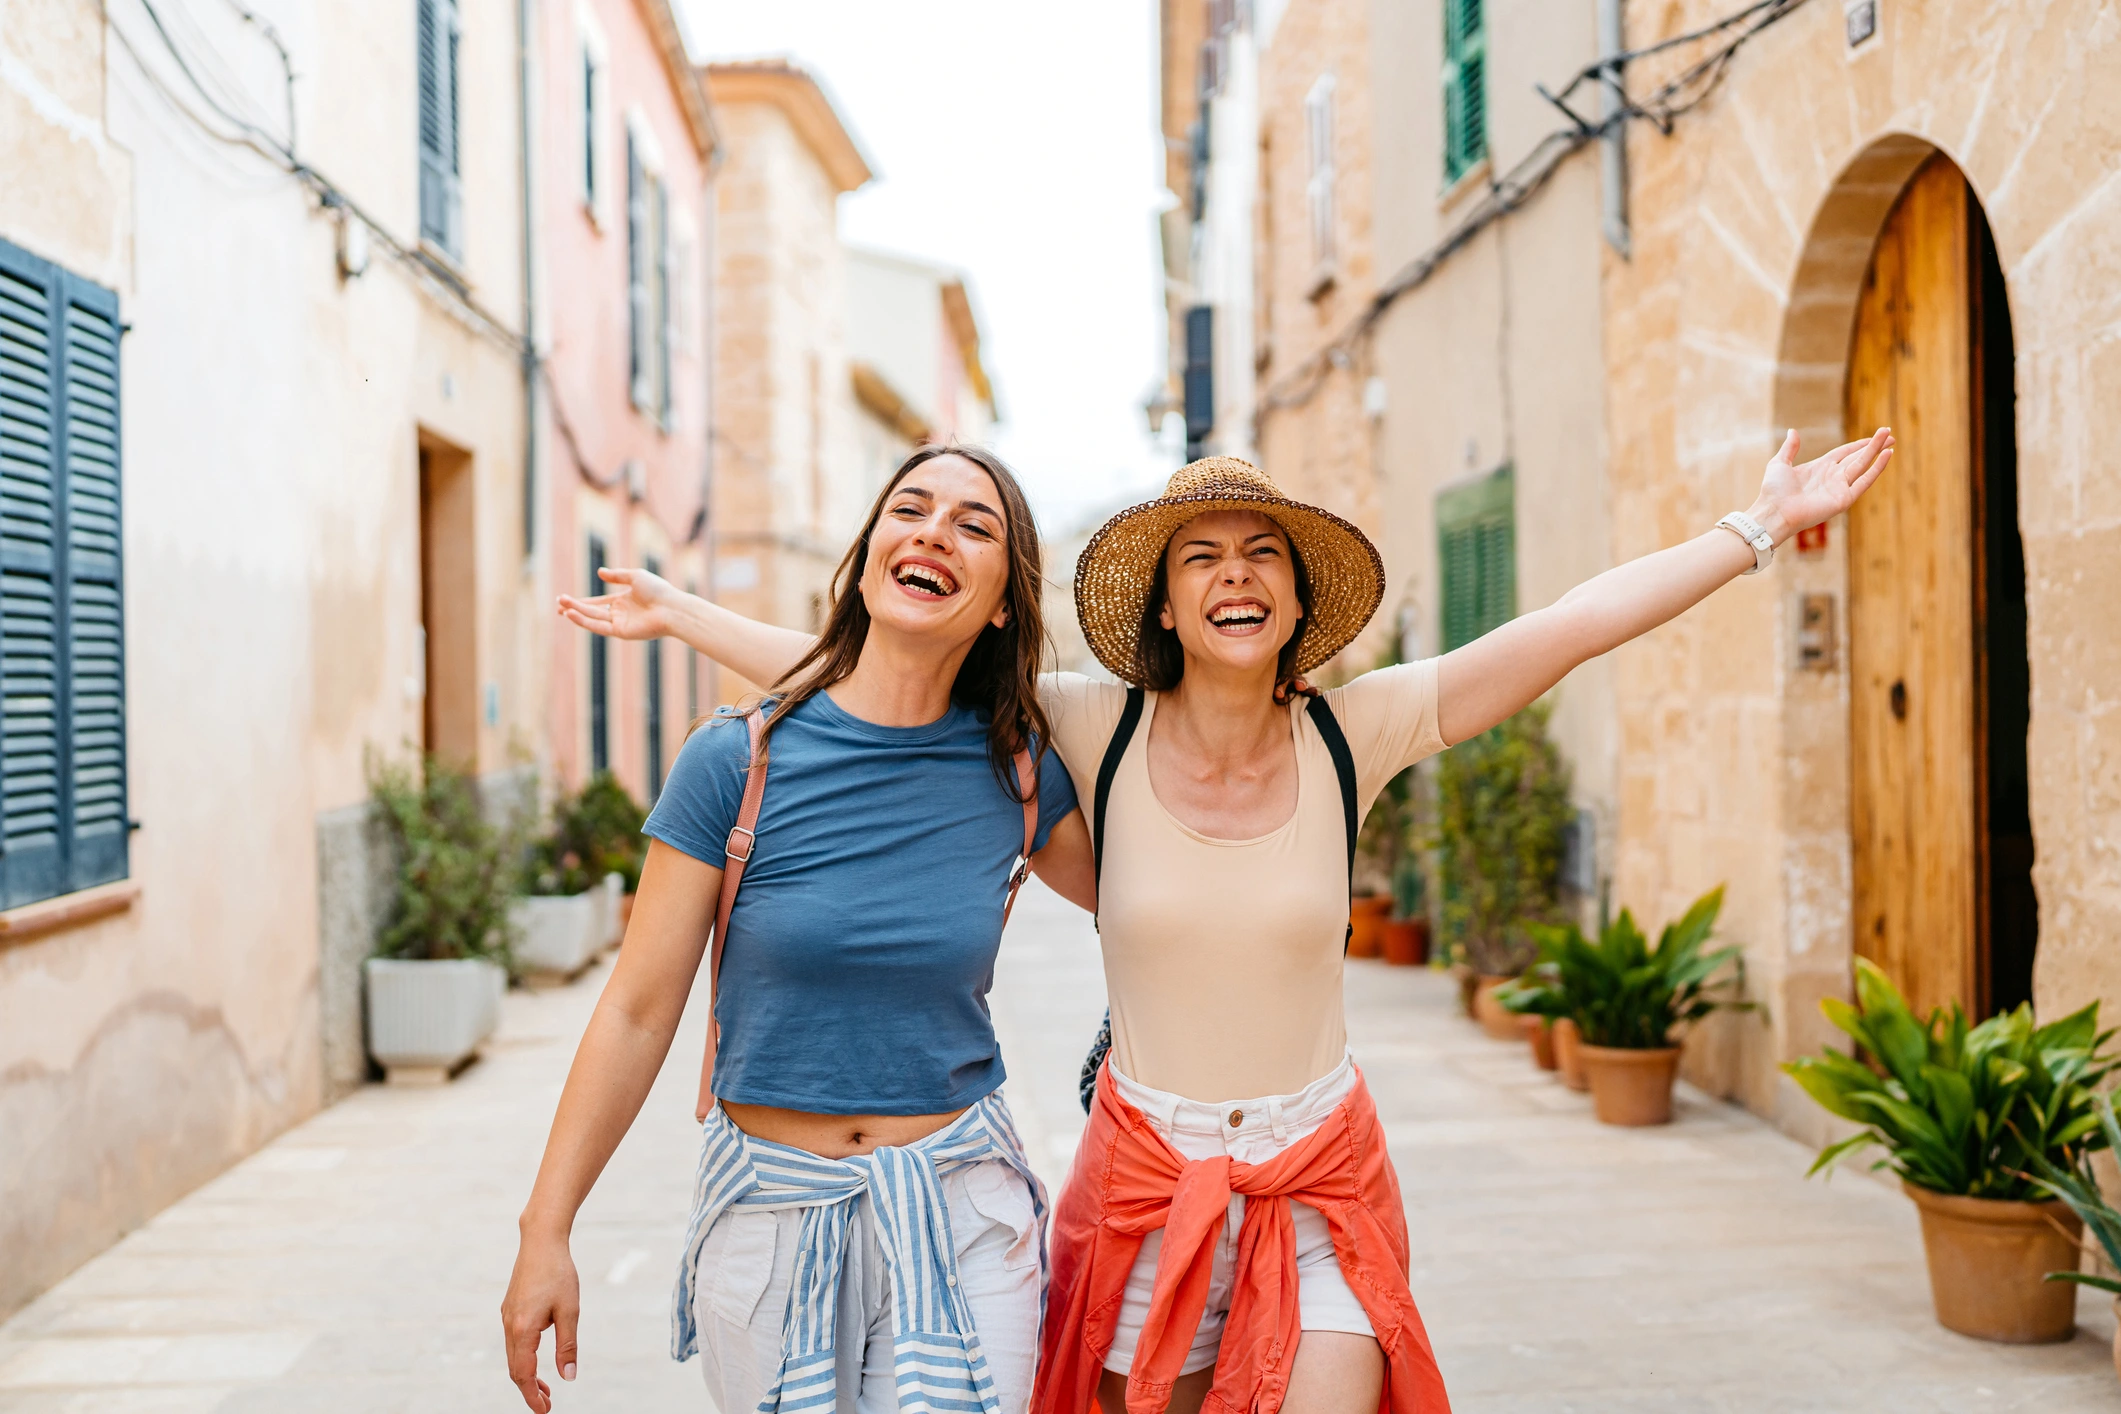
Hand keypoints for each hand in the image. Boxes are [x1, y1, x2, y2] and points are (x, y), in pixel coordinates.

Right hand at [501, 1229, 579, 1411]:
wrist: (541, 1241)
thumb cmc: (559, 1273)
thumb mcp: (570, 1311)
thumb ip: (568, 1345)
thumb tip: (568, 1376)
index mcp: (523, 1330)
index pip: (524, 1374)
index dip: (532, 1396)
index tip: (544, 1411)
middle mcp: (509, 1326)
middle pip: (515, 1369)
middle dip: (529, 1390)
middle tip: (546, 1404)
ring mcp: (507, 1317)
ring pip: (512, 1356)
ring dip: (526, 1374)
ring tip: (545, 1387)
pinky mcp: (510, 1309)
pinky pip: (513, 1342)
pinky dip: (523, 1357)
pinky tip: (537, 1358)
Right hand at [557, 566, 681, 641]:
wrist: (671, 607)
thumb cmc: (658, 590)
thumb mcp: (635, 577)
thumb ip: (617, 575)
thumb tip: (599, 572)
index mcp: (623, 601)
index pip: (597, 602)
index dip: (581, 602)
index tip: (565, 600)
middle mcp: (620, 614)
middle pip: (592, 611)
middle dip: (574, 608)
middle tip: (557, 604)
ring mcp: (620, 623)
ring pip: (593, 618)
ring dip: (576, 613)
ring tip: (560, 608)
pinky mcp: (621, 632)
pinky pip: (598, 626)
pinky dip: (584, 621)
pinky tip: (571, 614)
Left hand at [1748, 427, 1894, 543]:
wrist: (1774, 511)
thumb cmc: (1773, 491)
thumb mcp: (1779, 463)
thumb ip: (1790, 448)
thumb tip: (1793, 431)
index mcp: (1820, 467)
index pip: (1845, 452)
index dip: (1859, 444)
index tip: (1874, 435)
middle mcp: (1832, 477)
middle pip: (1858, 457)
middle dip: (1874, 445)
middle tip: (1890, 433)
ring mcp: (1840, 487)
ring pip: (1863, 464)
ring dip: (1877, 450)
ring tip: (1892, 437)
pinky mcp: (1844, 498)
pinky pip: (1865, 481)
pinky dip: (1877, 468)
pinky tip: (1887, 455)